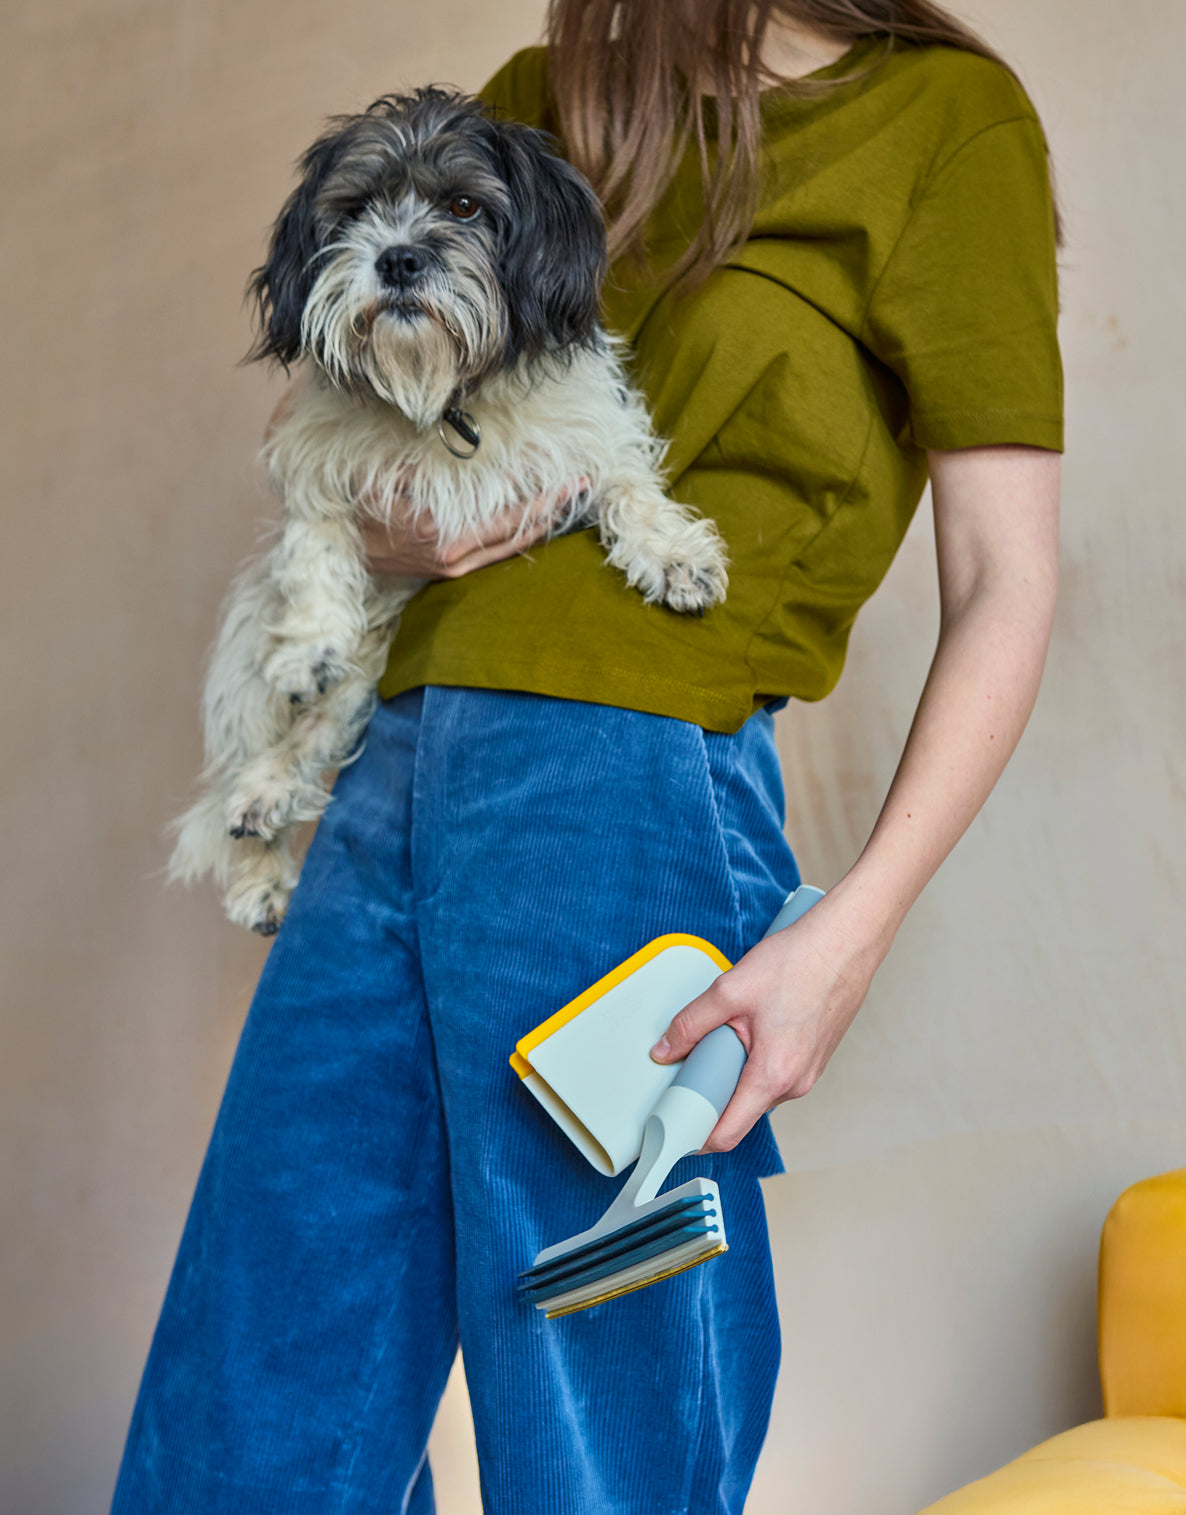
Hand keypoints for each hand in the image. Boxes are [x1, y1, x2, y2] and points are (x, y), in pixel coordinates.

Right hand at [359, 478, 589, 578]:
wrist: (341, 554)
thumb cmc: (359, 511)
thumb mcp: (383, 480)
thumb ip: (422, 463)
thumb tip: (458, 437)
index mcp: (439, 531)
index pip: (502, 505)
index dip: (532, 484)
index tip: (556, 462)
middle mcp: (454, 555)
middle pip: (518, 528)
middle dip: (553, 503)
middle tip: (583, 481)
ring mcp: (456, 567)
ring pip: (513, 546)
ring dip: (544, 522)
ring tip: (570, 499)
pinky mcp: (453, 572)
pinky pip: (499, 555)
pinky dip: (523, 536)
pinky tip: (540, 520)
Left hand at [649, 884, 890, 1150]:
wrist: (846, 942)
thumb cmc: (800, 962)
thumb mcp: (730, 989)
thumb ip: (691, 1024)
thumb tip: (664, 1049)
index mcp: (773, 1076)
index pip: (727, 1133)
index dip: (694, 1135)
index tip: (672, 1125)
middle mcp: (795, 1084)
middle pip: (740, 1110)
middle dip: (713, 1092)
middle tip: (692, 1061)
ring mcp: (808, 1073)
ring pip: (758, 1089)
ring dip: (736, 1072)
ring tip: (727, 1033)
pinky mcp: (814, 1058)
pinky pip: (776, 1072)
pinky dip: (757, 1060)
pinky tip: (752, 1026)